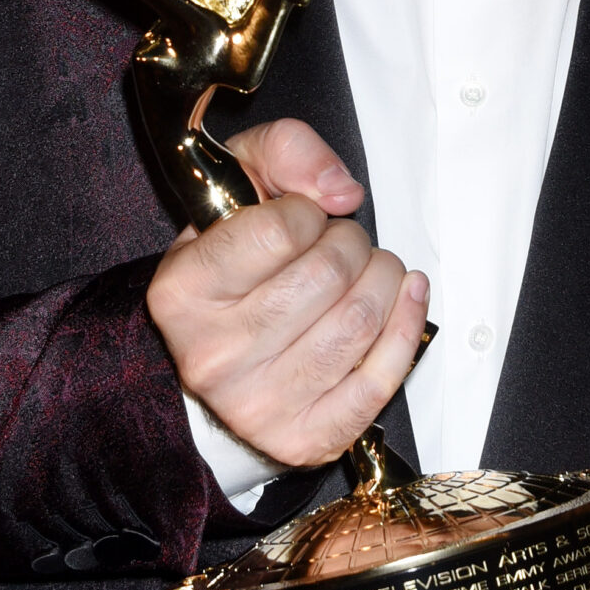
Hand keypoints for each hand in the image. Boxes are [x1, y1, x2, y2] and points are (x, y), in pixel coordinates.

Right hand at [147, 117, 427, 469]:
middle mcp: (213, 354)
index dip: (309, 211)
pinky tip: (404, 299)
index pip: (278, 230)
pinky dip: (407, 328)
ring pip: (358, 322)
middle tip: (344, 243)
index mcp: (183, 292)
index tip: (306, 217)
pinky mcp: (303, 437)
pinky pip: (379, 381)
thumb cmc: (230, 267)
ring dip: (384, 279)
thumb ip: (283, 152)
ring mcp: (258, 404)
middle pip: (327, 275)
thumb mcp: (236, 186)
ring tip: (371, 269)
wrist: (216, 355)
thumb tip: (340, 190)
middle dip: (354, 243)